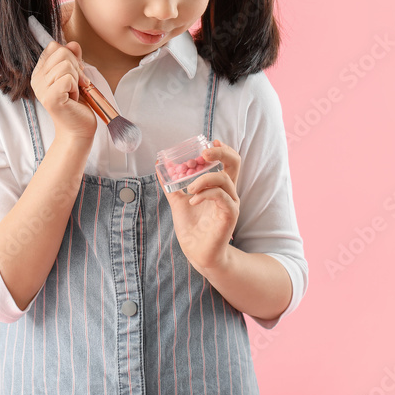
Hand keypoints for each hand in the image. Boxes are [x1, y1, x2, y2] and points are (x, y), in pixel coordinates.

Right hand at [30, 40, 96, 142]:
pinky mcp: (50, 98)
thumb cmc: (77, 104)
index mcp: (40, 72)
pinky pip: (68, 78)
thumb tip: (73, 43)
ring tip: (74, 93)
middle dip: (76, 67)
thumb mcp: (76, 75)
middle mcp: (37, 79)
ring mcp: (42, 89)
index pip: (54, 47)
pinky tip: (73, 99)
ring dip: (77, 79)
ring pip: (66, 65)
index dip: (70, 57)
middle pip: (61, 52)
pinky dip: (76, 88)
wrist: (78, 129)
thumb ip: (73, 58)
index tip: (74, 74)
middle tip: (76, 85)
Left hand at [162, 139, 240, 272]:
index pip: (228, 161)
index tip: (209, 142)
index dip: (221, 148)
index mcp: (218, 186)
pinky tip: (192, 200)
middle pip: (234, 162)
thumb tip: (159, 167)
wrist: (197, 253)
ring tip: (189, 188)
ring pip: (224, 179)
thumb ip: (171, 185)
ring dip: (203, 178)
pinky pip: (221, 197)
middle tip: (203, 153)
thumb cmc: (192, 228)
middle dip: (220, 152)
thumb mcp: (178, 202)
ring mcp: (231, 203)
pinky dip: (205, 194)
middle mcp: (228, 192)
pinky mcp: (230, 215)